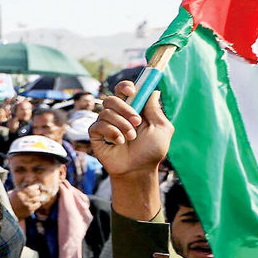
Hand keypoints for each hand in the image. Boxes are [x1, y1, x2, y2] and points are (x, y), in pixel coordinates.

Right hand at [10, 183, 48, 220]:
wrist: (8, 212)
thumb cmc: (11, 201)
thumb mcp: (14, 193)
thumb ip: (21, 189)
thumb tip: (30, 186)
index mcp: (19, 193)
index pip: (31, 188)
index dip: (35, 187)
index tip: (36, 187)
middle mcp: (23, 199)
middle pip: (36, 193)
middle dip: (37, 192)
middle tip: (37, 192)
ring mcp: (27, 205)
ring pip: (37, 199)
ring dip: (37, 198)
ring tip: (36, 198)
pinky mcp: (29, 211)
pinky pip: (37, 205)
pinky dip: (37, 203)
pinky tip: (35, 203)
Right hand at [89, 79, 172, 220]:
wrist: (139, 170)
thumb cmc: (152, 151)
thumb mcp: (161, 128)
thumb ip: (155, 109)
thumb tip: (154, 90)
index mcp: (132, 109)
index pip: (123, 90)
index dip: (125, 87)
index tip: (132, 92)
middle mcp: (117, 115)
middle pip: (112, 98)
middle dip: (125, 108)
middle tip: (137, 122)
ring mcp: (106, 124)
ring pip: (105, 112)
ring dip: (121, 124)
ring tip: (130, 138)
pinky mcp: (96, 135)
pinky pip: (98, 125)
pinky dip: (111, 132)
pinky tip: (119, 142)